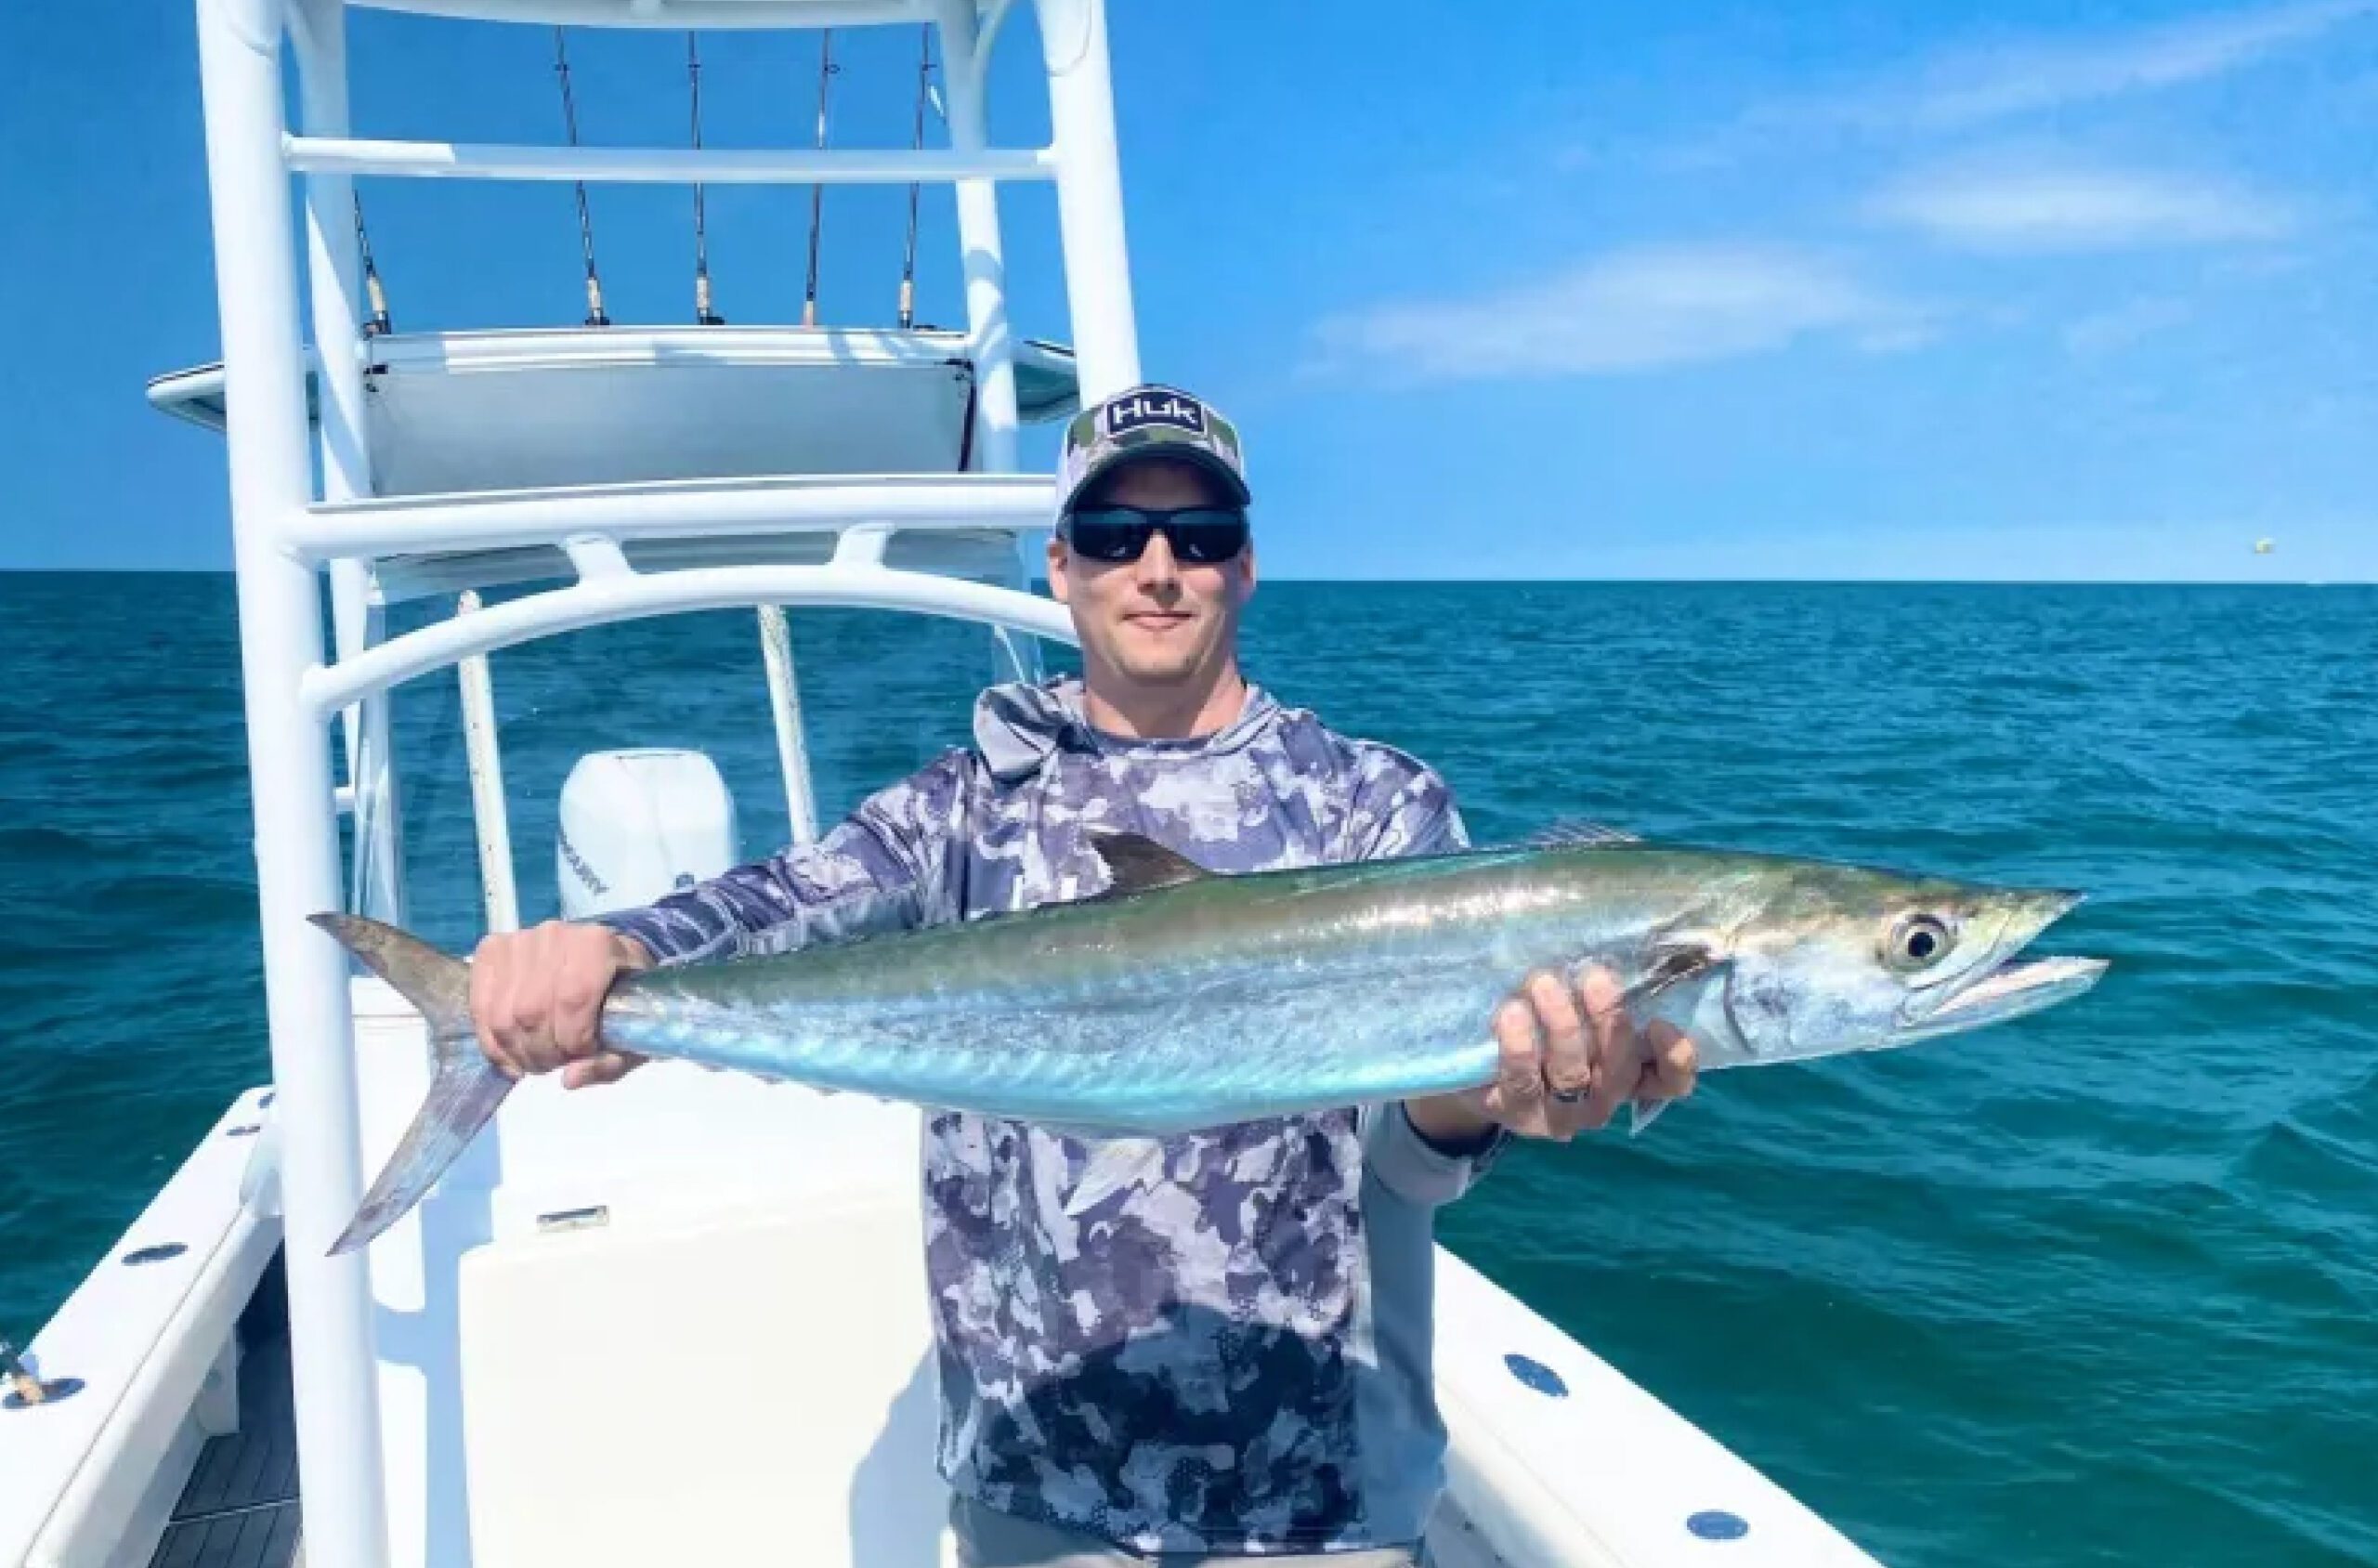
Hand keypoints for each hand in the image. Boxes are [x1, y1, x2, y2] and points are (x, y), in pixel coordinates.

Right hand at [468, 920, 653, 1089]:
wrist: (600, 959)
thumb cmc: (620, 996)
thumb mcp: (631, 1029)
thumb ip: (610, 1061)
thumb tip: (569, 1079)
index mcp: (597, 943)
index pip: (574, 998)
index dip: (573, 1039)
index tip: (582, 1054)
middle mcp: (554, 934)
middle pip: (533, 1009)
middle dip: (544, 1051)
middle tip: (556, 1062)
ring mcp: (519, 941)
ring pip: (503, 1014)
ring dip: (518, 1051)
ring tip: (536, 1061)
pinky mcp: (491, 951)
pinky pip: (480, 1007)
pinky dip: (492, 1043)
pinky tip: (511, 1058)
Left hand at [1409, 965, 1698, 1144]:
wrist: (1477, 1069)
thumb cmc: (1541, 1026)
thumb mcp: (1576, 1009)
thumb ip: (1599, 991)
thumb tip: (1614, 939)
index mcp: (1626, 1074)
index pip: (1669, 1080)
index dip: (1675, 1059)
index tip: (1661, 1023)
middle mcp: (1600, 1099)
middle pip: (1619, 1070)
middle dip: (1609, 1021)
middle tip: (1594, 977)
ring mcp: (1561, 1114)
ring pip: (1572, 1075)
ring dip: (1562, 1026)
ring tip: (1544, 983)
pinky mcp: (1517, 1113)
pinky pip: (1522, 1081)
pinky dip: (1519, 1046)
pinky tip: (1511, 1013)